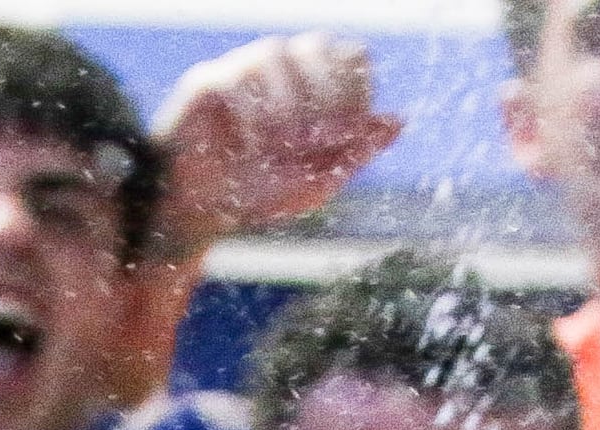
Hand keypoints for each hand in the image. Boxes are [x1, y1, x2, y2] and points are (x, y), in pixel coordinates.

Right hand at [147, 33, 397, 250]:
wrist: (201, 215)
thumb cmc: (259, 195)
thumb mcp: (318, 181)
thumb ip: (356, 153)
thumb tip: (398, 121)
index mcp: (312, 84)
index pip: (351, 57)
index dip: (356, 92)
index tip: (347, 137)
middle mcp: (280, 68)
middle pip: (318, 45)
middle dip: (325, 95)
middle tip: (316, 141)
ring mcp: (241, 70)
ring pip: (274, 53)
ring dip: (286, 106)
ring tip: (279, 149)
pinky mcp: (206, 84)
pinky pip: (233, 78)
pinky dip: (249, 117)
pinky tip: (247, 149)